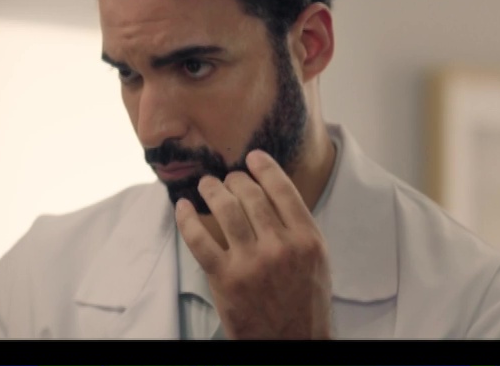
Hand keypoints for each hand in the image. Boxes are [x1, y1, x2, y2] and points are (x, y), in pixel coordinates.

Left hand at [175, 149, 332, 338]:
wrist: (292, 343)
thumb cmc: (305, 303)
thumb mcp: (316, 262)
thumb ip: (298, 228)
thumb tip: (270, 192)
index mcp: (307, 240)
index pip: (282, 189)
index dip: (264, 167)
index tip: (252, 157)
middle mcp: (280, 247)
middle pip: (250, 194)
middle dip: (234, 179)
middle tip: (227, 178)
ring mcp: (251, 262)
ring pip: (225, 208)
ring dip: (211, 189)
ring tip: (205, 185)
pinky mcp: (225, 278)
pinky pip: (199, 238)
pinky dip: (186, 218)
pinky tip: (183, 207)